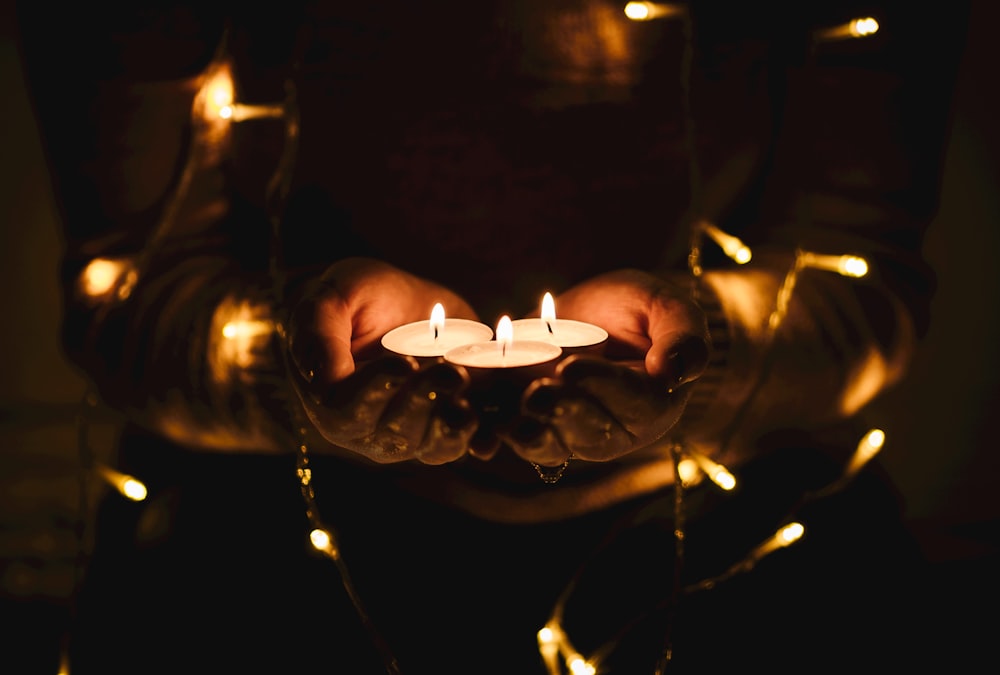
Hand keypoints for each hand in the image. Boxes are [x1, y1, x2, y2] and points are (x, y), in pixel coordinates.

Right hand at [286, 257, 479, 463]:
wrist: (396, 299)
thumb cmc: (352, 297)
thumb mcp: (331, 300)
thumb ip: (319, 335)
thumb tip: (322, 378)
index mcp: (329, 400)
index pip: (348, 412)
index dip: (377, 391)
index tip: (405, 363)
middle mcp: (366, 428)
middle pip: (394, 434)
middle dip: (425, 401)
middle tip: (450, 370)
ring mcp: (407, 433)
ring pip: (431, 445)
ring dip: (453, 423)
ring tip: (469, 386)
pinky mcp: (443, 427)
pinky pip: (461, 442)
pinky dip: (478, 437)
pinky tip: (491, 427)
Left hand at [503, 269, 710, 465]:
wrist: (598, 314)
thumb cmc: (642, 310)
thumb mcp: (668, 309)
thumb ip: (682, 337)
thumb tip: (678, 373)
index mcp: (653, 404)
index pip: (632, 403)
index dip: (601, 386)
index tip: (573, 367)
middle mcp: (614, 430)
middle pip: (589, 431)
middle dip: (560, 411)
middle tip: (536, 390)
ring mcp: (572, 433)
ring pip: (551, 443)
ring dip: (527, 430)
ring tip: (506, 410)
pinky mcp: (535, 425)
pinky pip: (516, 438)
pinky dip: (496, 434)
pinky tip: (480, 426)